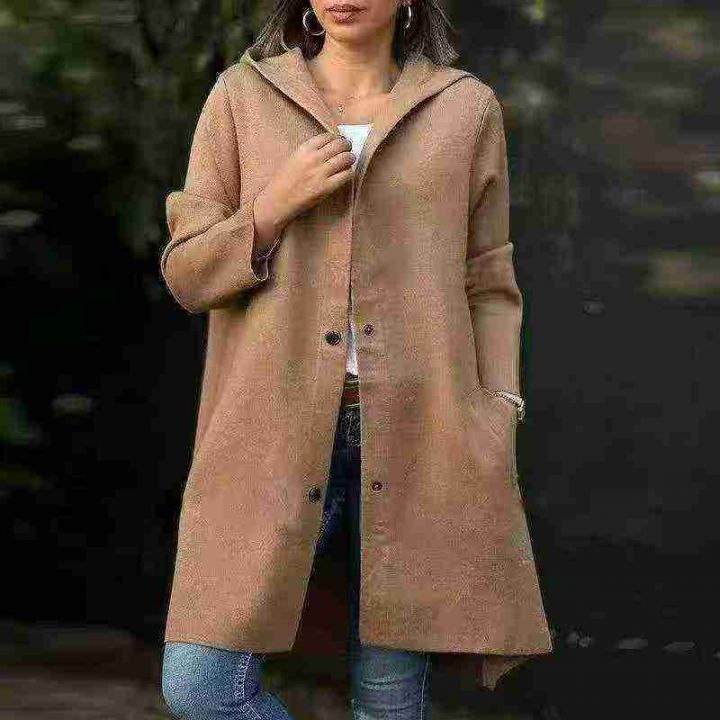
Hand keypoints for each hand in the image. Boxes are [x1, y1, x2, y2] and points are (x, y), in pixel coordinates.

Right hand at [252, 132, 355, 253]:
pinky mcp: (326, 187)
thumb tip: (329, 148)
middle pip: (340, 145)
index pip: (327, 136)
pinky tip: (346, 173)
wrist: (277, 201)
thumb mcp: (293, 158)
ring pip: (346, 158)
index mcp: (304, 149)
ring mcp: (320, 173)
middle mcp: (313, 158)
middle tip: (349, 148)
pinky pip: (346, 175)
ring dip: (351, 158)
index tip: (339, 141)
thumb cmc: (283, 181)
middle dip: (347, 145)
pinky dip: (349, 172)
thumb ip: (309, 152)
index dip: (336, 138)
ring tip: (350, 160)